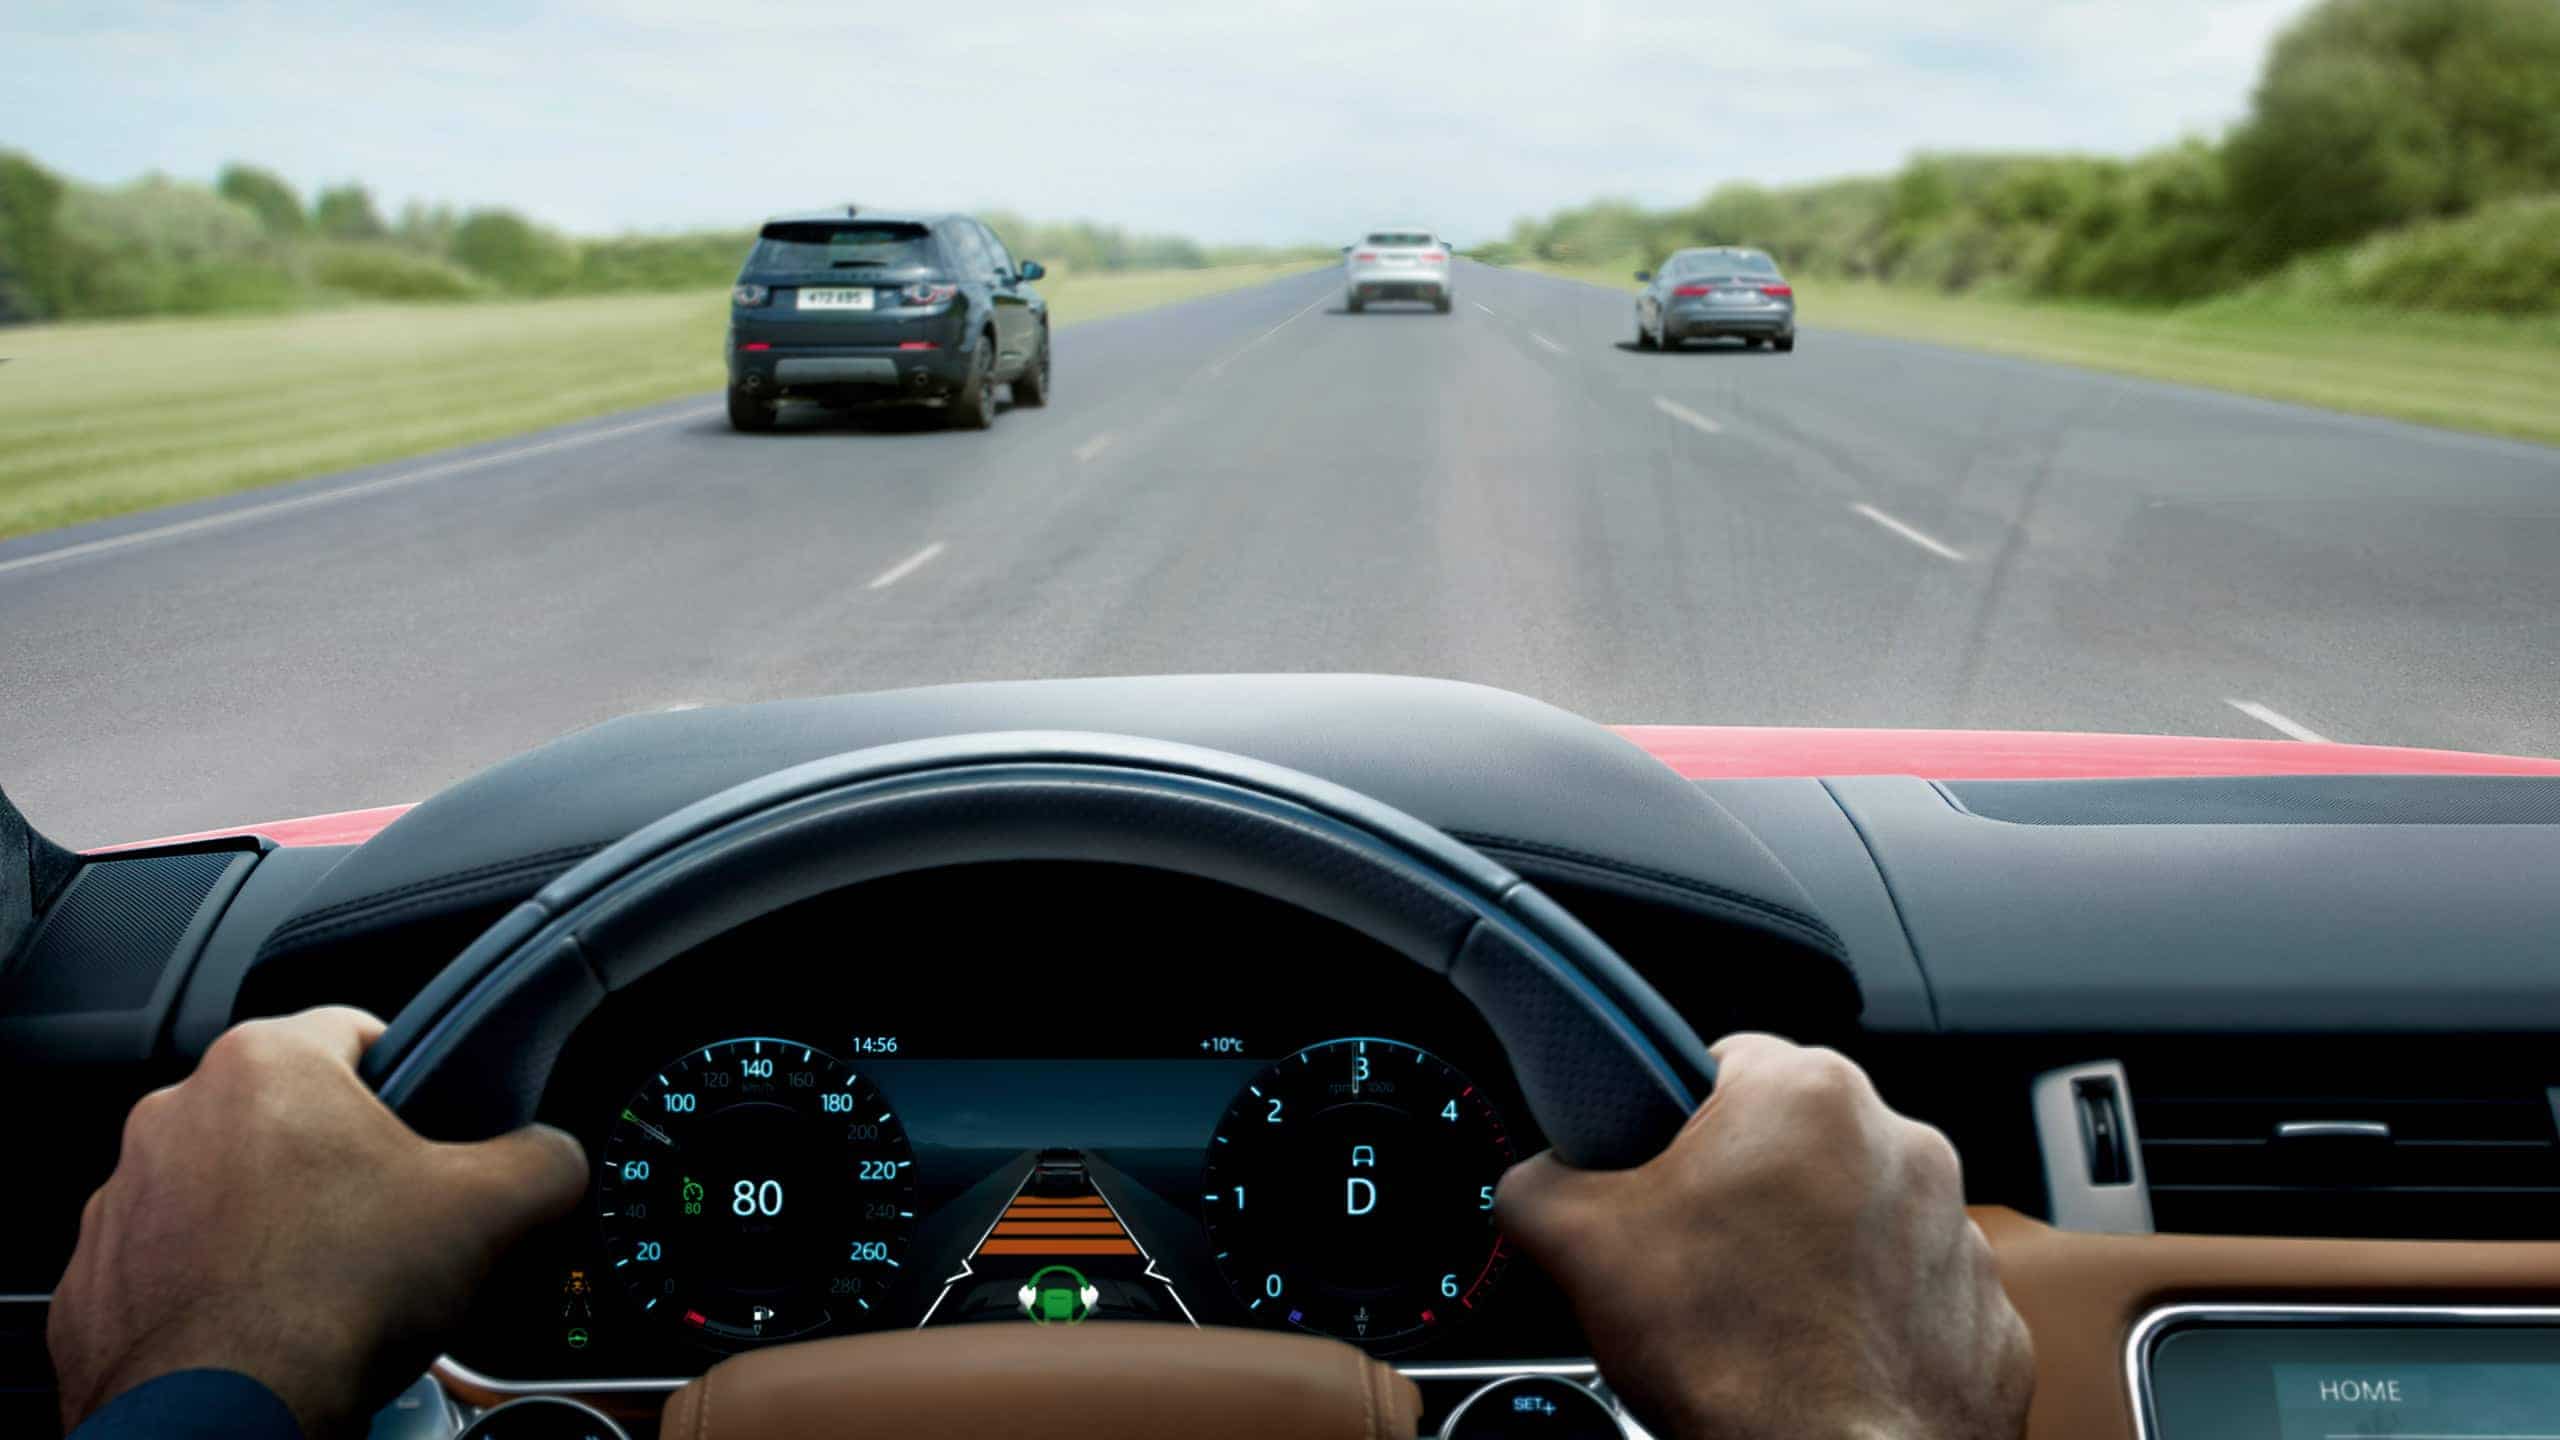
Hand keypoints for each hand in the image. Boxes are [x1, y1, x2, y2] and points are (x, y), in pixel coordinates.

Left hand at [49, 1007, 588, 1438]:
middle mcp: (175, 1114)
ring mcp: (123, 1200)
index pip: (357, 1030)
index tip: (425, 1131)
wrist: (226, 1417)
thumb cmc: (335, 1298)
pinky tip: (267, 1325)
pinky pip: (171, 1265)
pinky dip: (216, 1287)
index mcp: (266, 1062)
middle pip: (287, 1114)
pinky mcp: (93, 1281)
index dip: (410, 1080)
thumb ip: (544, 1156)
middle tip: (387, 1223)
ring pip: (223, 1189)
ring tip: (326, 1283)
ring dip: (270, 1221)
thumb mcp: (494, 1208)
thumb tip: (554, 1157)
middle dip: (336, 1162)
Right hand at [1497, 1033, 2031, 1439]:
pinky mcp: (1987, 1314)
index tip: (1662, 1179)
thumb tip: (1534, 1181)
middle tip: (1700, 1260)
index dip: (1676, 1123)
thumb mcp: (1579, 1244)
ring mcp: (1956, 1231)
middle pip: (1796, 1142)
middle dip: (1749, 1191)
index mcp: (1808, 1094)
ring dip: (1816, 1251)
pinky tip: (1821, 1356)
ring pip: (1860, 1217)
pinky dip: (1871, 1319)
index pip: (1723, 1062)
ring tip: (1763, 1316)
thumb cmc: (1731, 1357)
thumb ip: (1539, 1181)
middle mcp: (1902, 1143)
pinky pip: (1913, 1295)